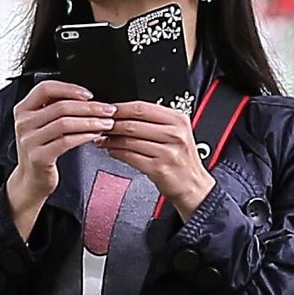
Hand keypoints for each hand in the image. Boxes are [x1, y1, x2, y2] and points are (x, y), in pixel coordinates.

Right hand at [2, 79, 113, 238]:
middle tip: (108, 110)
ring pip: (65, 123)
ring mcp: (29, 140)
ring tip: (106, 123)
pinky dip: (84, 136)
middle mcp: (23, 123)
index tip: (89, 94)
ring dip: (90, 121)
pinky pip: (66, 141)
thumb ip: (55, 108)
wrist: (32, 179)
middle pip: (60, 106)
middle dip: (89, 107)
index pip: (46, 88)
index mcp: (23, 109)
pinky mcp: (39, 157)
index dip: (69, 88)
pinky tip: (95, 135)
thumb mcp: (42, 124)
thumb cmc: (42, 149)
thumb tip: (86, 97)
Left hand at [96, 102, 213, 219]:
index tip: (108, 110)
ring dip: (111, 140)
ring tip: (103, 139)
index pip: (142, 108)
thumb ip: (154, 121)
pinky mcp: (159, 169)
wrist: (192, 185)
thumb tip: (122, 113)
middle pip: (134, 124)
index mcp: (178, 120)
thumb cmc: (180, 158)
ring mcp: (167, 153)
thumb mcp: (175, 133)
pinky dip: (117, 153)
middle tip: (101, 126)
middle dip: (112, 125)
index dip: (121, 108)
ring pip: (130, 141)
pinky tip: (112, 151)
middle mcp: (174, 135)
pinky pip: (130, 157)